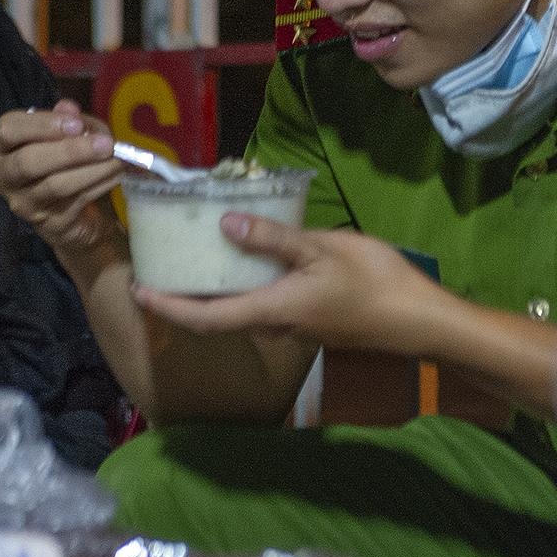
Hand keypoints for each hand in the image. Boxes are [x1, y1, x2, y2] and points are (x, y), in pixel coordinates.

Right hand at [0, 102, 125, 252]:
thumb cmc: (64, 161)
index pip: (7, 130)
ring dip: (92, 169)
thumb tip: (69, 109)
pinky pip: (76, 201)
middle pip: (27, 162)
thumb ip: (67, 119)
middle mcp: (3, 177)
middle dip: (70, 151)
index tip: (77, 123)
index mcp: (1, 146)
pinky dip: (100, 185)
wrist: (75, 212)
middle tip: (105, 143)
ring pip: (56, 185)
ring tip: (117, 159)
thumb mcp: (67, 133)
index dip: (42, 124)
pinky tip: (116, 174)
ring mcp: (24, 204)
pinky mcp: (49, 225)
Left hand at [132, 214, 442, 353]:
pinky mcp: (309, 324)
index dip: (167, 308)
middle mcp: (275, 327)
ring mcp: (294, 329)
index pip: (204, 318)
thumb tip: (224, 226)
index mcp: (271, 310)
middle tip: (159, 268)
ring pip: (240, 315)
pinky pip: (262, 309)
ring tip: (195, 261)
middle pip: (216, 320)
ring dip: (213, 295)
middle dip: (183, 299)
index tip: (137, 290)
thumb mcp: (322, 249)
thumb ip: (274, 239)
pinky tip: (246, 265)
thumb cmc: (373, 282)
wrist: (418, 320)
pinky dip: (241, 291)